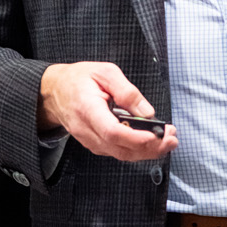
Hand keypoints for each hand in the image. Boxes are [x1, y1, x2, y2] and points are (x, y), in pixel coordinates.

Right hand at [37, 61, 176, 163]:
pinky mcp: (94, 143)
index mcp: (87, 108)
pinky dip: (137, 150)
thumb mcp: (105, 72)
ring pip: (120, 154)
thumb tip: (147, 112)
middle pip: (119, 148)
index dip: (135, 137)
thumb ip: (127, 91)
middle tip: (172, 139)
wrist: (54, 91)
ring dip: (147, 151)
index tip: (155, 135)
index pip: (111, 131)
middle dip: (150, 148)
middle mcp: (86, 129)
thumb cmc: (78, 79)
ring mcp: (89, 139)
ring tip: (168, 140)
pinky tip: (153, 142)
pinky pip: (117, 151)